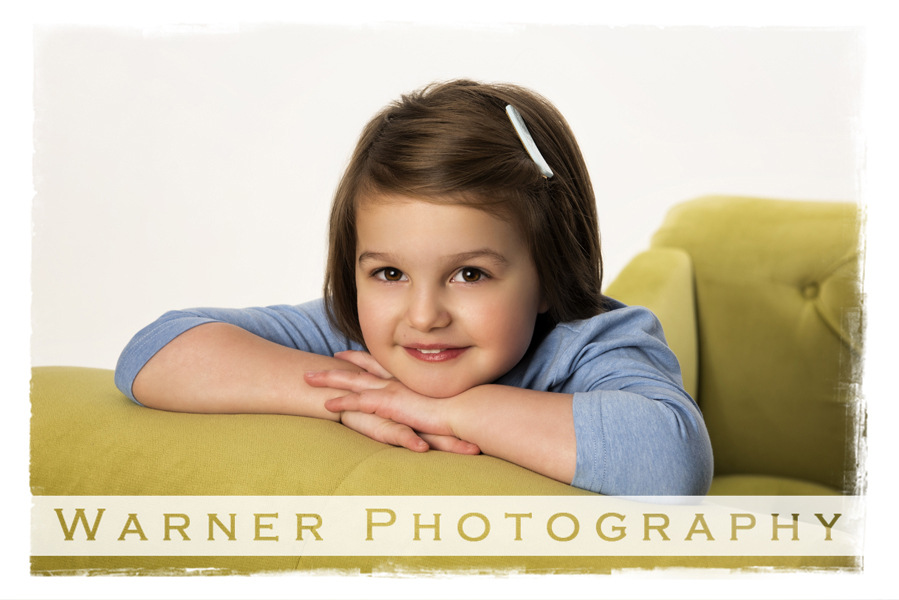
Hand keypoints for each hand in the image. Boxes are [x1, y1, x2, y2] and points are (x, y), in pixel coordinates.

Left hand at [310, 351, 479, 454]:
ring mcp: (391, 390)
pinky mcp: (389, 404)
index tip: (345, 353)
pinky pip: (359, 403)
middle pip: (361, 368)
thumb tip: (435, 403)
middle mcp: (397, 380)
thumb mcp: (444, 398)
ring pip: (353, 382)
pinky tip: (326, 405)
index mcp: (408, 377)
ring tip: (308, 378)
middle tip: (321, 360)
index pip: (379, 363)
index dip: (361, 358)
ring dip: (330, 380)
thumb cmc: (463, 404)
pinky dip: (342, 402)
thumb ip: (434, 398)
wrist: (467, 408)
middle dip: (339, 365)